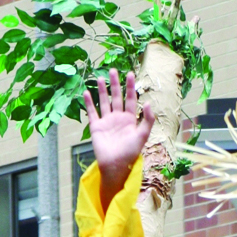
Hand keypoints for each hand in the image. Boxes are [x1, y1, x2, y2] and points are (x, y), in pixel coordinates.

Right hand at [82, 70, 154, 207]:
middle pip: (116, 97)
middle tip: (113, 70)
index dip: (130, 87)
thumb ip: (147, 120)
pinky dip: (89, 103)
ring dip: (102, 90)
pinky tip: (87, 92)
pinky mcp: (96, 127)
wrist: (115, 166)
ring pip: (104, 102)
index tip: (130, 74)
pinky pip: (92, 112)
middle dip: (115, 84)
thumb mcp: (142, 136)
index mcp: (130, 120)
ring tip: (100, 77)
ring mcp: (107, 122)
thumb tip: (149, 103)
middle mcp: (118, 118)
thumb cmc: (130, 153)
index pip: (131, 100)